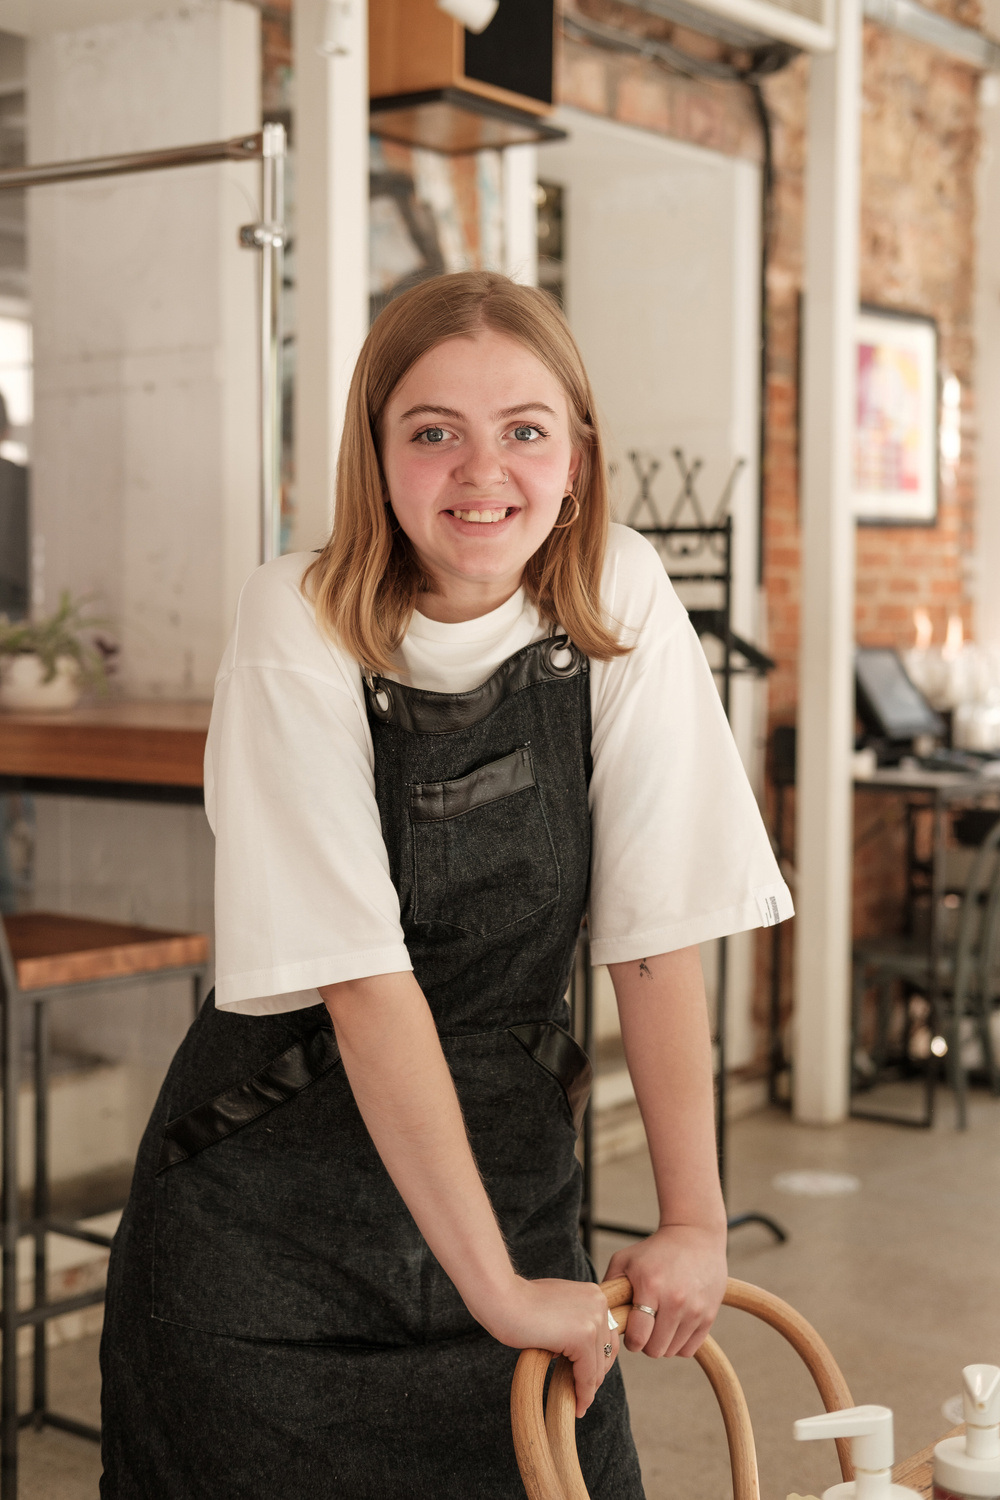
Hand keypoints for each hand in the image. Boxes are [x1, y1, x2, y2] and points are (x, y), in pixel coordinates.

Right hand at [477, 1276, 619, 1417]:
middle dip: (595, 1375)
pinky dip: (583, 1394)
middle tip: (582, 1394)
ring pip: (598, 1367)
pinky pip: (587, 1376)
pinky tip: (577, 1406)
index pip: (607, 1335)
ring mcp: (593, 1320)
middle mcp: (599, 1304)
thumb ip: (572, 1320)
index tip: (588, 1377)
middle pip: (607, 1352)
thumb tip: (580, 1346)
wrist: (502, 1299)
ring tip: (579, 1404)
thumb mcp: (557, 1306)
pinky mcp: (582, 1337)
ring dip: (589, 1389)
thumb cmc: (519, 1302)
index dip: (599, 1360)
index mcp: (594, 1294)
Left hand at [605, 1223, 726, 1358]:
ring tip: (659, 1324)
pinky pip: (689, 1349)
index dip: (630, 1340)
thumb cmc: (655, 1249)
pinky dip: (679, 1344)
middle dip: (646, 1343)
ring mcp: (694, 1309)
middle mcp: (675, 1300)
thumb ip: (609, 1287)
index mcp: (650, 1286)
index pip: (638, 1337)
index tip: (631, 1331)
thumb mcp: (625, 1259)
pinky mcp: (709, 1315)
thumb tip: (601, 1317)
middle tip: (644, 1328)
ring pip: (672, 1351)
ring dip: (662, 1343)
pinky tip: (674, 1326)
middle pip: (655, 1350)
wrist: (695, 1236)